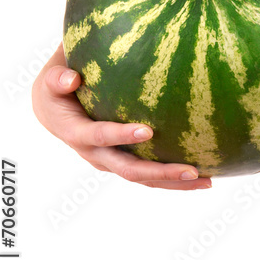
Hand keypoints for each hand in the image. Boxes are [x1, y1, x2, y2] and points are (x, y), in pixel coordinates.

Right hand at [31, 43, 211, 189]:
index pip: (100, 137)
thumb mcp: (51, 81)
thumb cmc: (57, 89)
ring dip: (175, 182)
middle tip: (192, 169)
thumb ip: (58, 78)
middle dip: (161, 171)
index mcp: (77, 133)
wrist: (54, 112)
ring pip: (145, 179)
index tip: (148, 130)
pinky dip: (175, 177)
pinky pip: (150, 175)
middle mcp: (95, 155)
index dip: (121, 135)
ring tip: (208, 181)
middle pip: (130, 169)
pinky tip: (205, 174)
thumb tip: (71, 79)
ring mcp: (111, 163)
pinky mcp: (124, 163)